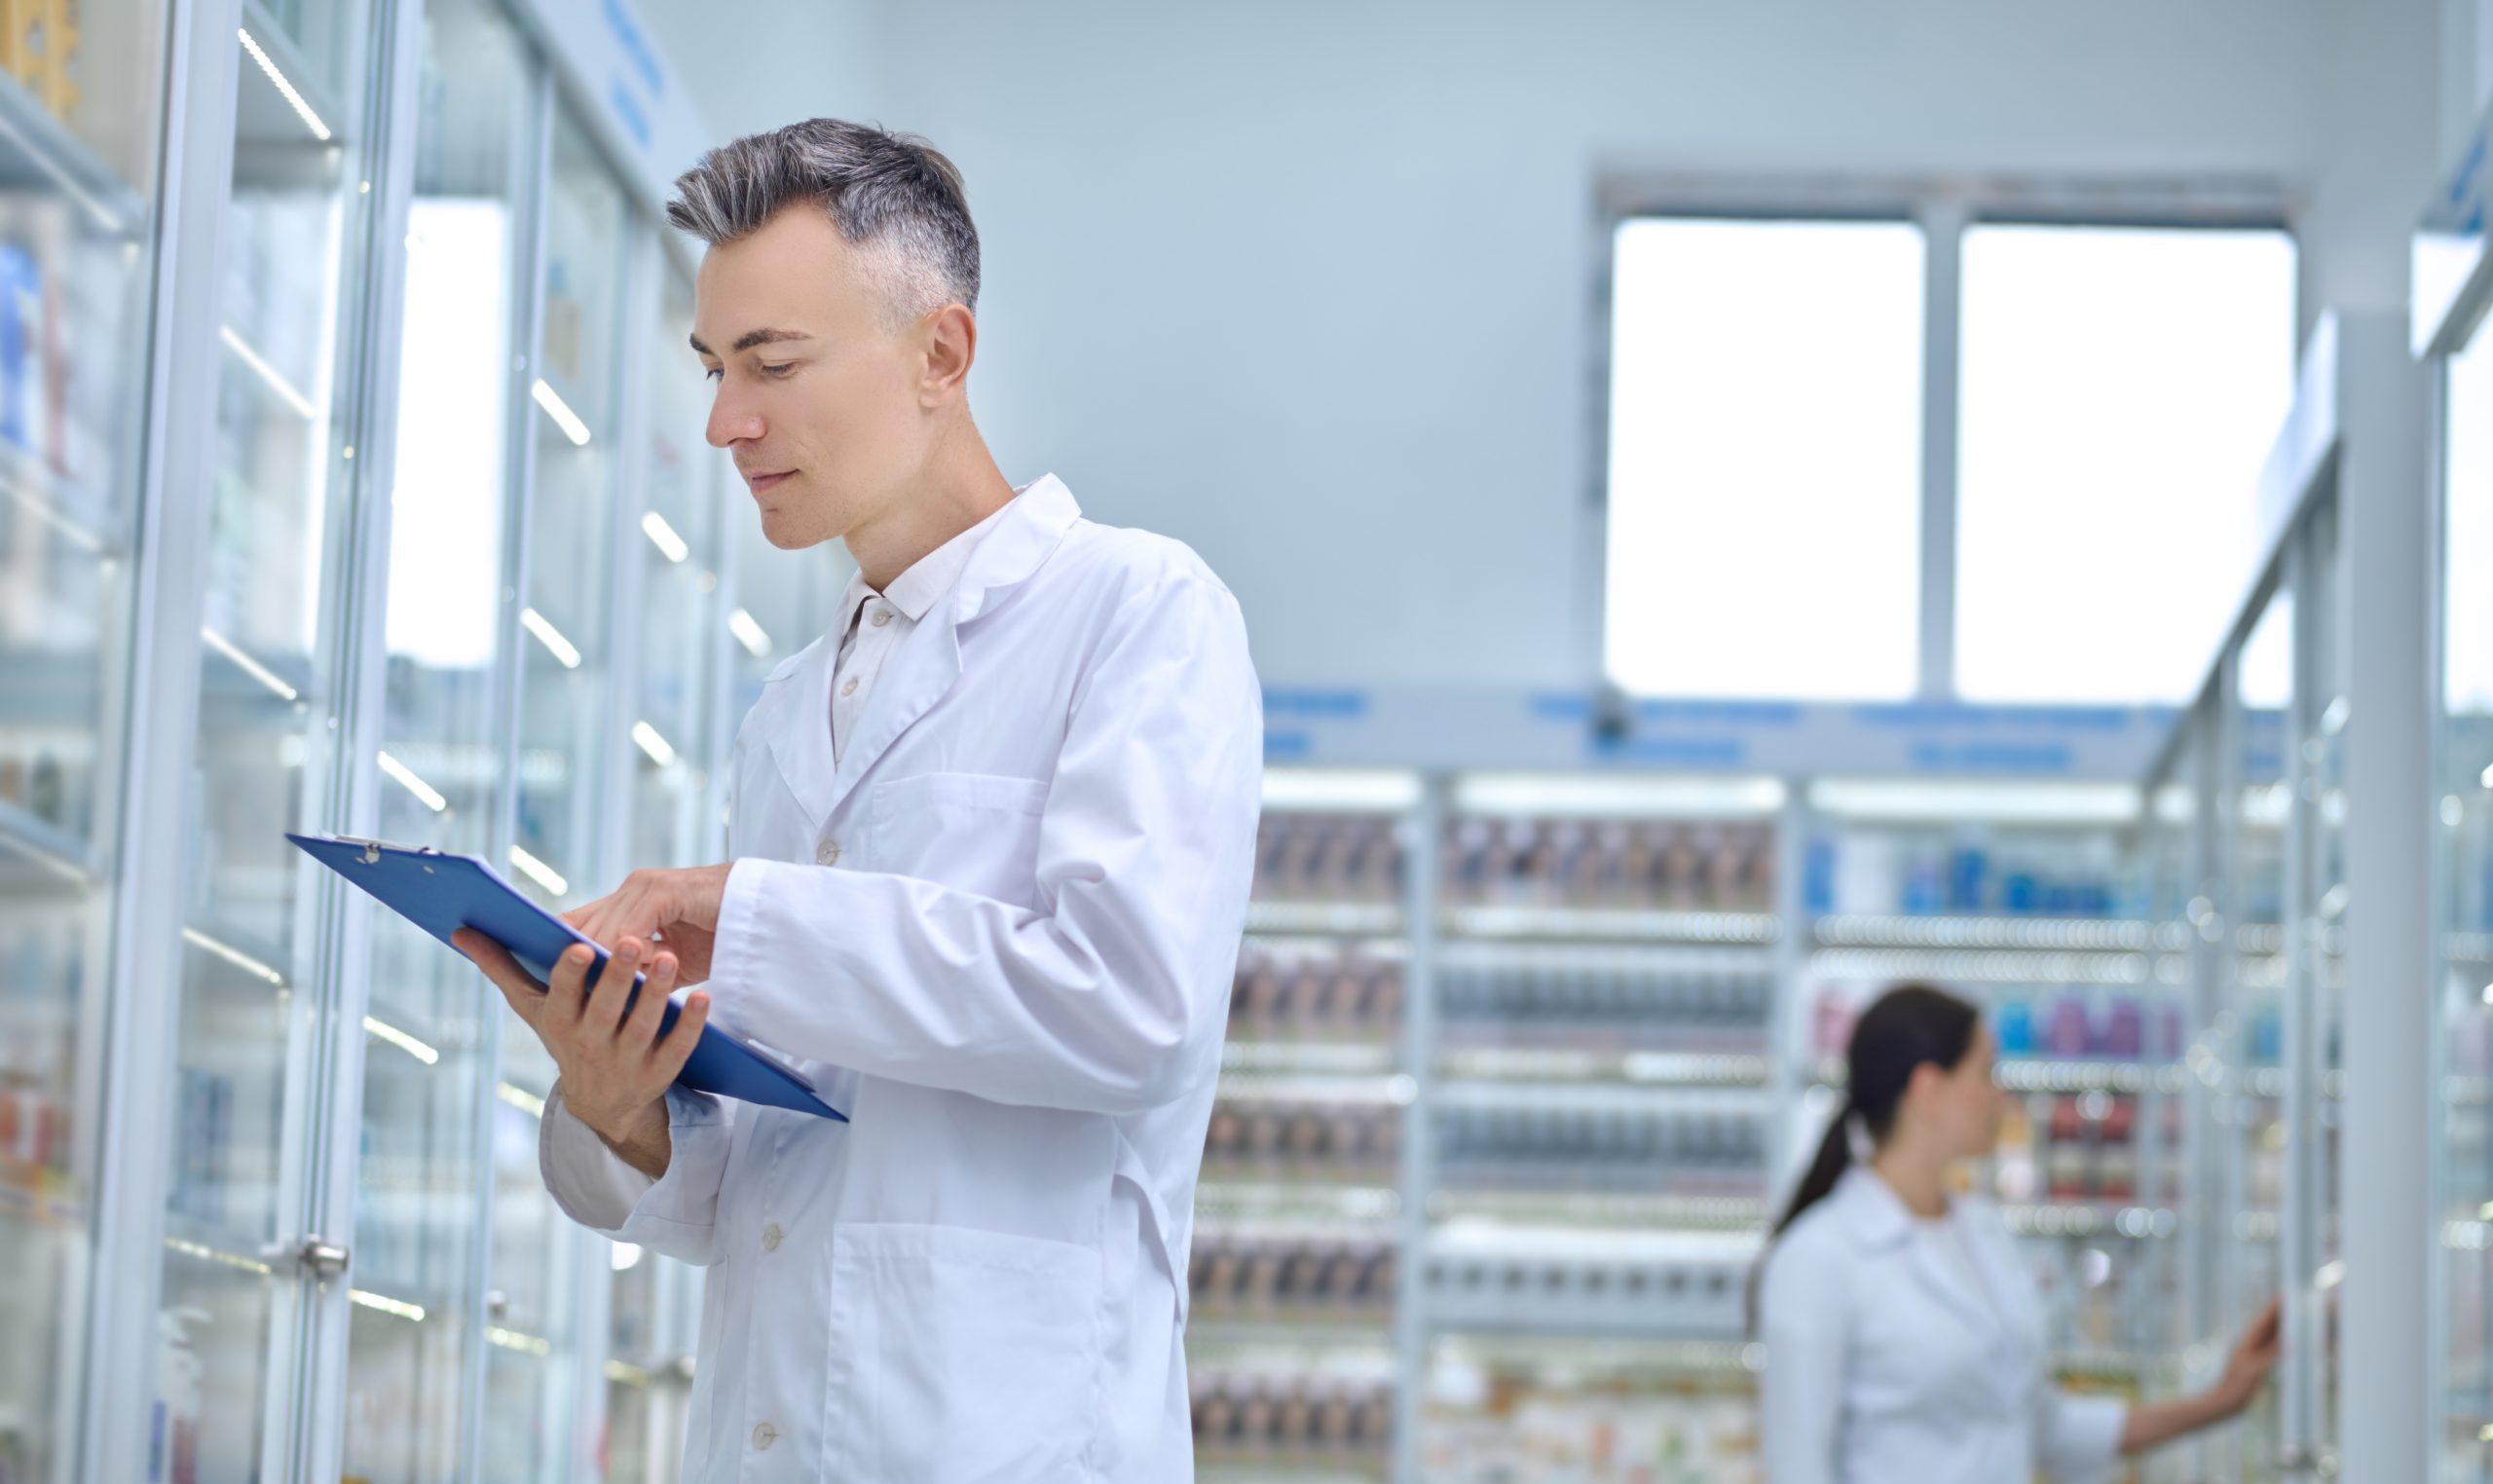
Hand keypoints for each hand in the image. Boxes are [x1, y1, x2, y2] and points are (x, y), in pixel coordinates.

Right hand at [452, 927, 710, 1152]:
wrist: (599, 1103)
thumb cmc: (565, 1034)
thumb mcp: (531, 1007)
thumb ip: (500, 967)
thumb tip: (460, 931)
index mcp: (558, 1021)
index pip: (561, 995)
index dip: (569, 974)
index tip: (577, 947)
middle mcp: (589, 1044)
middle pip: (605, 1009)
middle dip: (617, 976)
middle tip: (633, 941)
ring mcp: (625, 1062)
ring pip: (642, 1026)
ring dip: (656, 993)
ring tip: (669, 959)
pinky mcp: (658, 1073)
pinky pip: (677, 1048)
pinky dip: (690, 1025)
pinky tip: (702, 997)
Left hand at [560, 863, 733, 986]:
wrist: (760, 915)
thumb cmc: (718, 938)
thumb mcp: (669, 958)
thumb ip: (640, 967)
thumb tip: (608, 994)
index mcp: (630, 900)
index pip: (581, 922)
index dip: (563, 948)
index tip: (550, 982)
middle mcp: (633, 888)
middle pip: (585, 926)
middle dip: (574, 961)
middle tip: (562, 995)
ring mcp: (647, 886)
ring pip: (605, 928)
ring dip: (600, 962)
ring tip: (592, 993)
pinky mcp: (666, 891)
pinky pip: (634, 925)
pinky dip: (628, 951)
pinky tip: (626, 973)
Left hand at [2213, 1297, 2281, 1414]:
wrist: (2223, 1404)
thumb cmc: (2236, 1388)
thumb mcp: (2253, 1372)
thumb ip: (2269, 1357)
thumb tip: (2287, 1343)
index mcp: (2246, 1343)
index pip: (2263, 1321)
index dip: (2274, 1308)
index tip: (2285, 1295)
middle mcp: (2248, 1344)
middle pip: (2266, 1325)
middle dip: (2278, 1313)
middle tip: (2293, 1300)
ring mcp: (2251, 1353)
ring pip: (2267, 1335)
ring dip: (2279, 1324)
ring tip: (2292, 1314)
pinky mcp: (2254, 1363)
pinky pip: (2269, 1347)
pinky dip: (2279, 1340)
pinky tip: (2285, 1340)